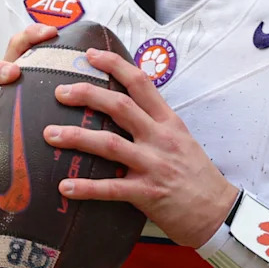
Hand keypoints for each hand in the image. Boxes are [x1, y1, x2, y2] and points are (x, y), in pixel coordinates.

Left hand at [44, 47, 237, 246]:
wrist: (218, 212)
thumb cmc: (197, 176)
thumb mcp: (181, 140)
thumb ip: (154, 125)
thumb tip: (123, 110)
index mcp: (168, 122)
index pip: (141, 83)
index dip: (115, 65)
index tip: (91, 55)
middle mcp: (160, 139)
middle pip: (120, 107)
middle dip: (87, 95)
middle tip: (59, 93)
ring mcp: (154, 165)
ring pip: (109, 144)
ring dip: (76, 137)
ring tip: (50, 135)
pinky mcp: (148, 193)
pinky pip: (111, 188)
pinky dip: (86, 187)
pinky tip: (64, 187)